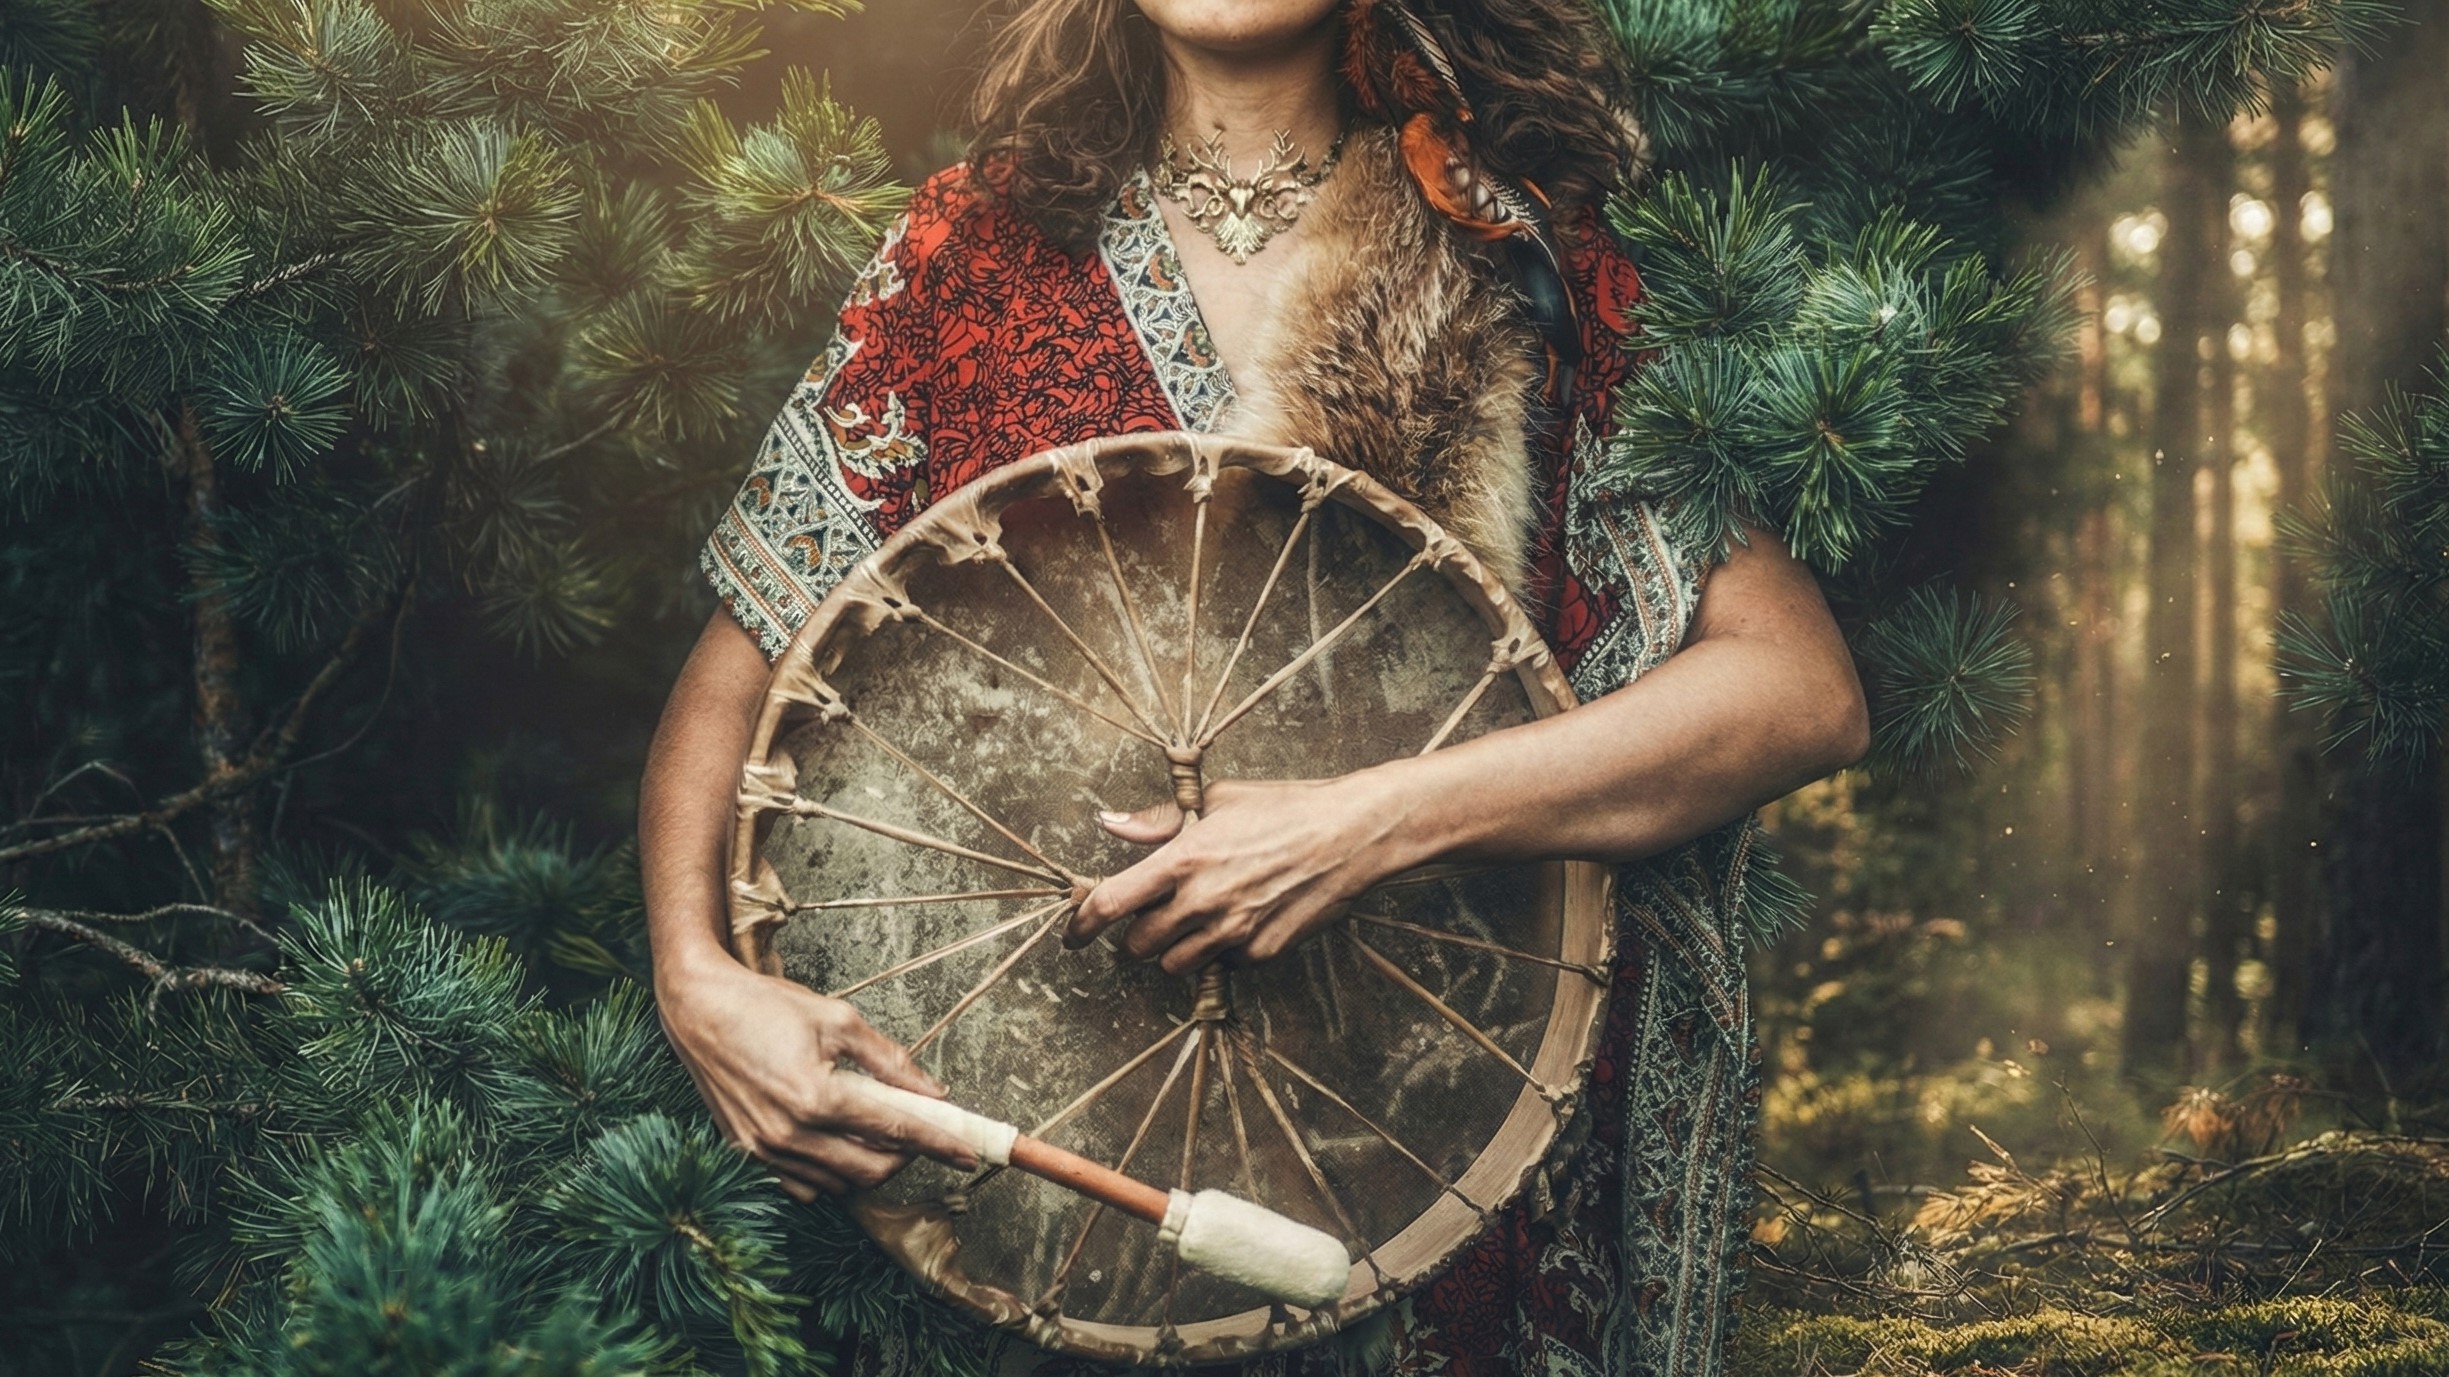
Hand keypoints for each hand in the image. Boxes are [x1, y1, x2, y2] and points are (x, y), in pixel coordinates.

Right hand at [657, 957, 979, 1200]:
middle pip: (872, 1170)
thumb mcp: (838, 1019)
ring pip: (840, 1184)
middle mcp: (790, 1133)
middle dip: (906, 1156)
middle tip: (918, 1129)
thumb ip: (890, 1061)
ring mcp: (765, 1150)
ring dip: (868, 1164)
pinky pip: (804, 1186)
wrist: (698, 1010)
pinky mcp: (747, 1155)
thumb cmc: (766, 1007)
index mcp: (817, 1097)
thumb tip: (934, 1092)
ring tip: (874, 1128)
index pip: (895, 1131)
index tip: (969, 1153)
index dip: (939, 1144)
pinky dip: (831, 1174)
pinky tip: (836, 1142)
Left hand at [1065, 773, 1418, 974]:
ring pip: (1173, 964)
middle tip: (1153, 916)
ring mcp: (1233, 932)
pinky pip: (1221, 965)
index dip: (1081, 925)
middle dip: (1137, 934)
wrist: (1350, 834)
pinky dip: (1219, 950)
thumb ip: (1158, 822)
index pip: (1111, 903)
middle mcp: (1203, 901)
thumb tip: (1110, 823)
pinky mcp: (1261, 952)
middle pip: (1138, 945)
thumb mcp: (1217, 802)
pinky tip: (1240, 920)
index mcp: (1184, 859)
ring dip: (1173, 948)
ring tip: (1197, 919)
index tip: (1072, 936)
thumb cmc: (1283, 808)